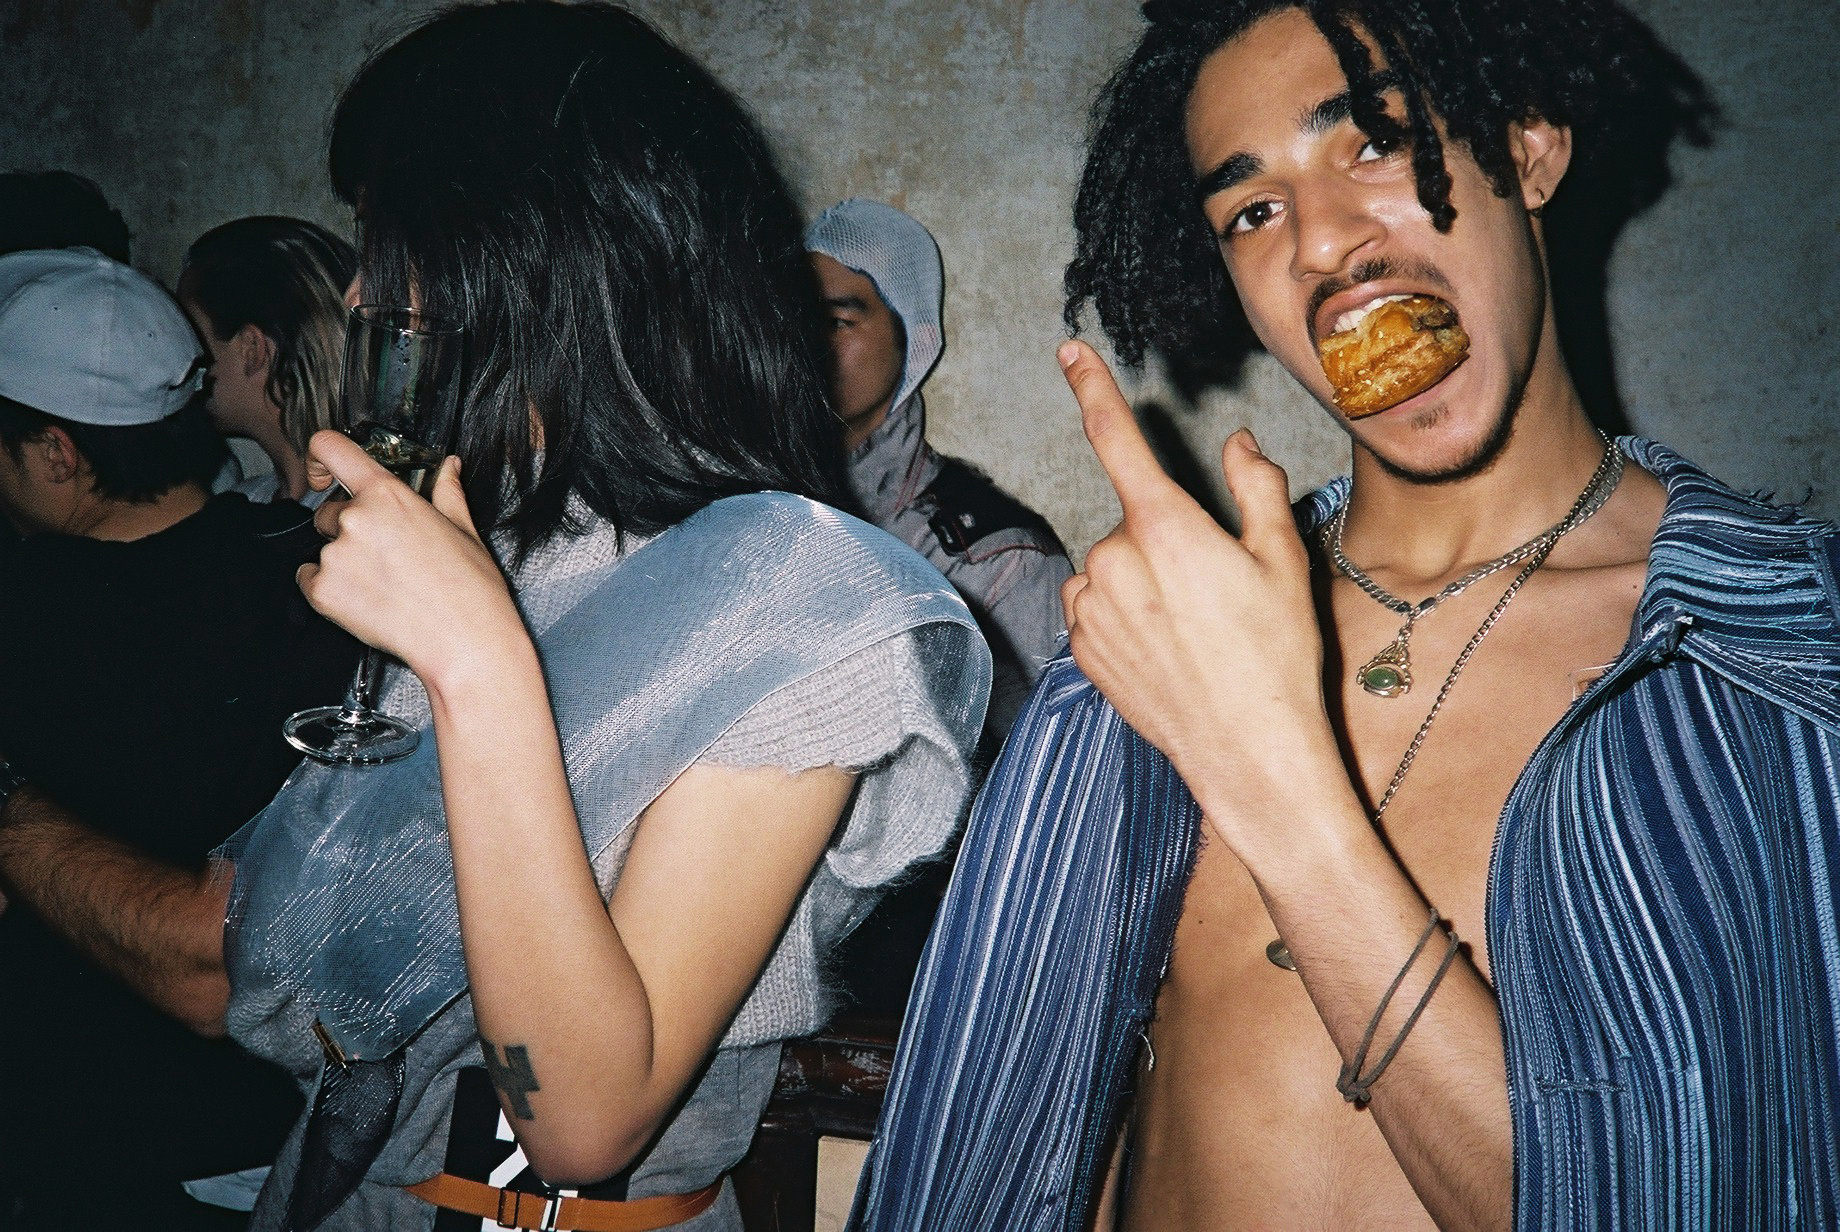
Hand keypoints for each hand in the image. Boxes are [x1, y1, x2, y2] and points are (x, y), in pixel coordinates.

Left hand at [296, 431, 522, 688]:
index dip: (320, 459)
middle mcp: (356, 519)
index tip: (326, 475)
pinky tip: (368, 599)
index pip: (330, 448)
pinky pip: (310, 579)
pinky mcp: (322, 592)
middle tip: (387, 556)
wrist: (466, 642)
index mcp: (388, 495)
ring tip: (386, 584)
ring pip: (324, 549)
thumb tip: (449, 468)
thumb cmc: (471, 589)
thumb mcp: (465, 530)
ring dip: (345, 562)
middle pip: (329, 512)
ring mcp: (335, 556)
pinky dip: (330, 588)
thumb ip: (446, 492)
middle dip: (350, 530)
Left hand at [1056, 341, 1338, 839]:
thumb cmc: (1274, 655)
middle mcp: (1114, 560)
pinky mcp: (1081, 649)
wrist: (1248, 750)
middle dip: (1166, 542)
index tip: (1069, 352)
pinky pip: (1096, 608)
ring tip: (1194, 629)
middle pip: (1133, 524)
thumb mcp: (1283, 559)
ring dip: (1142, 581)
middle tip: (1216, 592)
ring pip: (1111, 567)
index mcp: (1164, 527)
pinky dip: (1123, 617)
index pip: (1117, 440)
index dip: (1093, 389)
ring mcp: (1091, 608)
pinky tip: (1166, 650)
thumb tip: (1238, 446)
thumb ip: (1256, 487)